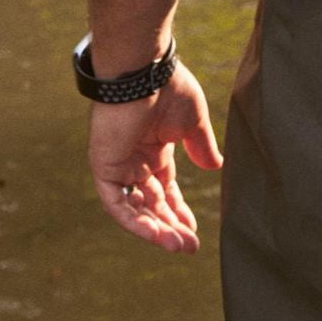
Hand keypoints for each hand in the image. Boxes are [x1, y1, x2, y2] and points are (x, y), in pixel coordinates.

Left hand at [88, 61, 222, 252]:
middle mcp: (136, 160)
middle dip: (171, 226)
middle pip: (152, 204)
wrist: (144, 74)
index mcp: (156, 148)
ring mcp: (120, 165)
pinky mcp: (105, 168)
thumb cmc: (170, 90)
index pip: (165, 189)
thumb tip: (216, 167)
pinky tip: (156, 234)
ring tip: (179, 245)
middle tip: (189, 246)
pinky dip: (136, 221)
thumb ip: (201, 146)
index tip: (193, 231)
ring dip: (156, 229)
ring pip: (136, 209)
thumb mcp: (194, 122)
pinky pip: (118, 204)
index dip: (178, 211)